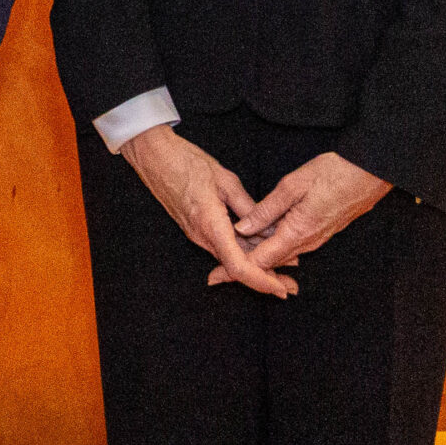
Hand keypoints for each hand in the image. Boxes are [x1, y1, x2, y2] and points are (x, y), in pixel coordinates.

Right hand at [121, 126, 289, 296]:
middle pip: (237, 269)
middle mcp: (202, 236)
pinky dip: (243, 253)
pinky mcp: (195, 228)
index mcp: (211, 225)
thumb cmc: (187, 162)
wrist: (153, 156)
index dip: (261, 281)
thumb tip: (269, 229)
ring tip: (284, 267)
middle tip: (292, 286)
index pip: (238, 267)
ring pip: (231, 259)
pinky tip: (260, 249)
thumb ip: (248, 207)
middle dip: (265, 279)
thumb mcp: (225, 181)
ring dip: (256, 266)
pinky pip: (222, 248)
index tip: (281, 288)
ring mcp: (196, 234)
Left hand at [216, 151, 389, 281]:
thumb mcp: (294, 185)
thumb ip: (266, 209)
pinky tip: (258, 242)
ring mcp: (316, 239)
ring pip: (280, 255)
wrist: (371, 172)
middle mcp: (308, 242)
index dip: (237, 268)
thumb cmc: (335, 172)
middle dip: (242, 269)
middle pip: (270, 263)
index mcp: (298, 232)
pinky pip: (291, 246)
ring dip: (257, 260)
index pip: (262, 261)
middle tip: (215, 275)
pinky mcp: (321, 232)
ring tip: (229, 261)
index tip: (216, 275)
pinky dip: (272, 249)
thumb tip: (242, 228)